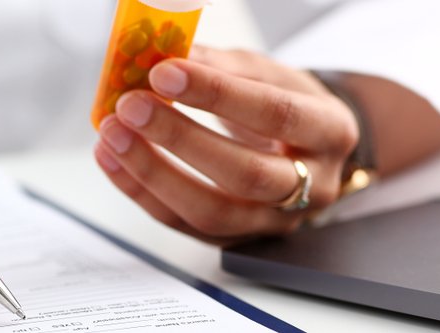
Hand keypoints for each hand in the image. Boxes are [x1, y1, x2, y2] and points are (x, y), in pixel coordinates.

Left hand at [94, 46, 357, 244]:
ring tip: (112, 134)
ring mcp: (272, 221)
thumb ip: (220, 65)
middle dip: (179, 138)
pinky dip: (139, 190)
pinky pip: (180, 223)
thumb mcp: (268, 74)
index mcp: (329, 131)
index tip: (164, 73)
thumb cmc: (285, 105)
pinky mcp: (234, 239)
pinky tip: (111, 158)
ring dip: (151, 172)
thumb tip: (162, 55)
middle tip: (131, 106)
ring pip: (210, 211)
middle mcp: (311, 186)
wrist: (307, 151)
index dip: (217, 94)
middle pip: (244, 173)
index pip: (275, 114)